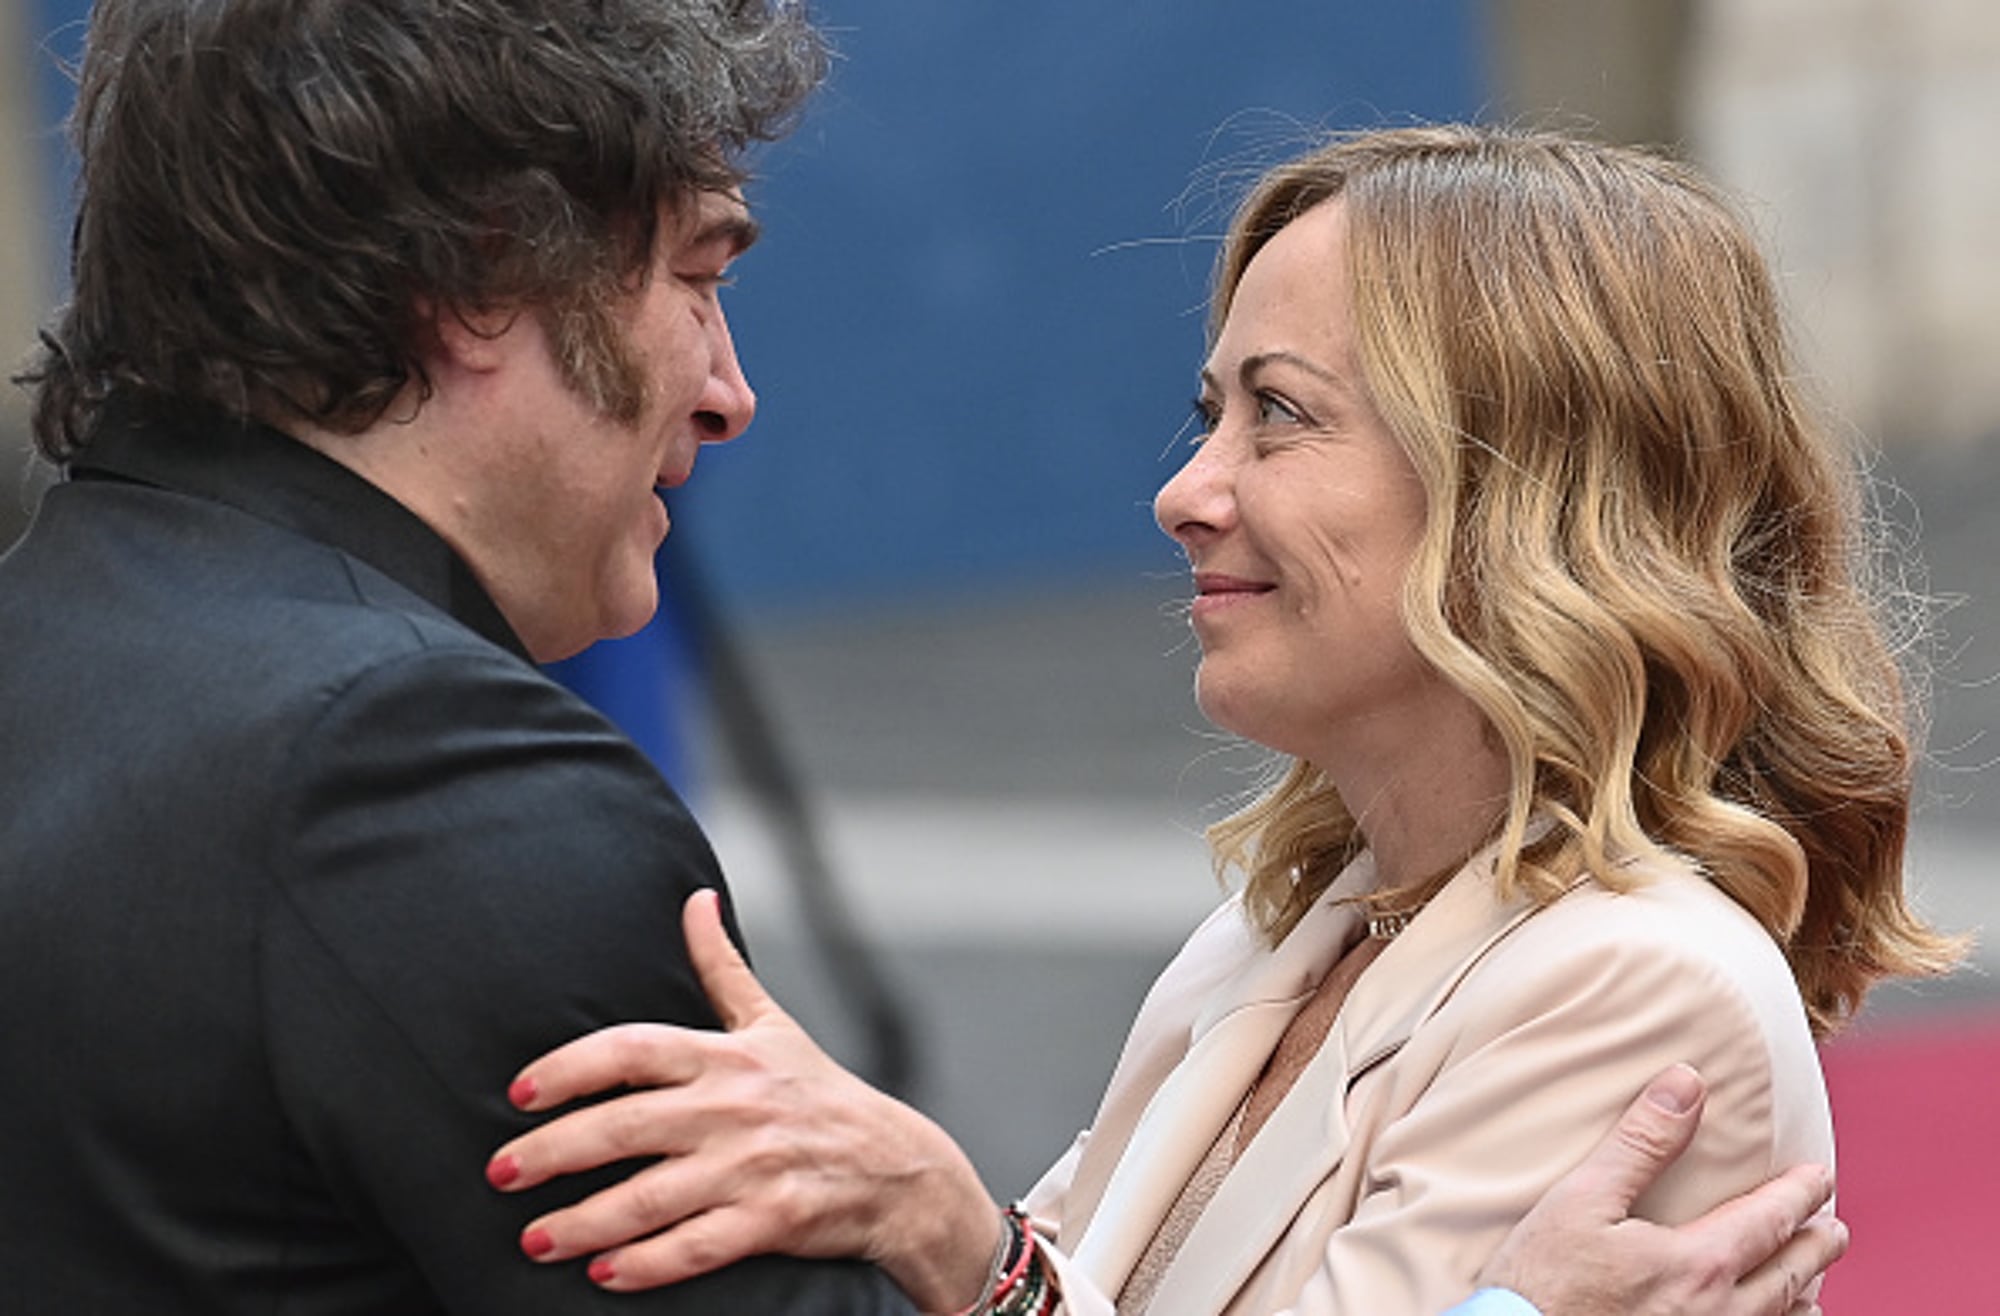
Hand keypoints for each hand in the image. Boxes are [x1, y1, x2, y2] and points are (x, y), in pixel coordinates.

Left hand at [486, 889, 1001, 1311]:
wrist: (900, 1169)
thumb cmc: (821, 1094)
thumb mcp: (774, 1024)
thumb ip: (721, 966)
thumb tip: (694, 899)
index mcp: (726, 1055)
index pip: (633, 1049)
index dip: (571, 1067)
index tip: (520, 1092)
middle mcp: (734, 1106)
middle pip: (625, 1126)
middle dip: (553, 1153)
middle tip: (500, 1174)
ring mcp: (753, 1166)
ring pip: (651, 1196)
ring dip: (584, 1222)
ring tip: (535, 1241)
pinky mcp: (773, 1219)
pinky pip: (696, 1245)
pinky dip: (647, 1264)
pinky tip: (603, 1274)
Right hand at [1477, 1064, 1845, 1315]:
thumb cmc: (1543, 1281)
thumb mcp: (1582, 1200)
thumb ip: (1641, 1143)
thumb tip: (1687, 1083)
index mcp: (1697, 1263)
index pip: (1770, 1219)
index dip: (1799, 1193)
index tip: (1819, 1175)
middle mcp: (1717, 1312)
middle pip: (1788, 1275)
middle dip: (1816, 1246)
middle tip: (1836, 1227)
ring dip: (1802, 1295)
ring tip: (1814, 1283)